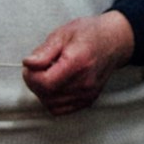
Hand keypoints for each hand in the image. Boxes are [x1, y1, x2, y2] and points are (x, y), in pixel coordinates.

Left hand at [19, 9, 134, 108]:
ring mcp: (88, 93)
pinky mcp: (88, 100)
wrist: (114, 41)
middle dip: (34, 82)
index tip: (30, 65)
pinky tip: (55, 85)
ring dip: (42, 92)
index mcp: (78, 62)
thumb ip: (44, 51)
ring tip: (47, 74)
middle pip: (46, 95)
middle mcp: (85, 82)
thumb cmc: (89, 33)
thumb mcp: (63, 33)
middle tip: (36, 67)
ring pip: (51, 104)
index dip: (31, 76)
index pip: (45, 83)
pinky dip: (52, 100)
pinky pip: (61, 109)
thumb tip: (29, 64)